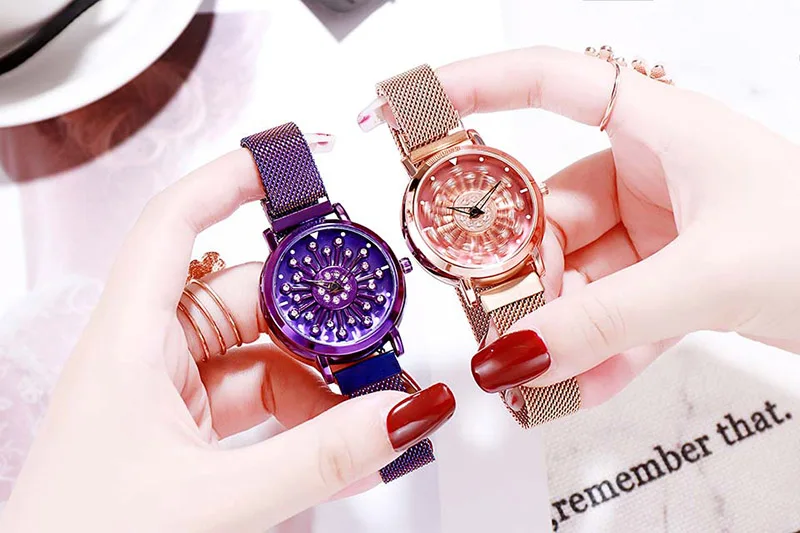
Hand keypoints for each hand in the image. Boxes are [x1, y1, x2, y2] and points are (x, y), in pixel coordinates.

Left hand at [0, 149, 454, 531]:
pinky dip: (306, 419)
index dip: (227, 183)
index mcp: (126, 348)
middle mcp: (146, 361)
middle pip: (243, 298)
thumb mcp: (213, 500)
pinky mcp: (190, 437)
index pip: (171, 227)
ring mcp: (170, 400)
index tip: (290, 167)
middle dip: (314, 318)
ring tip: (369, 410)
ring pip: (260, 357)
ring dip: (319, 381)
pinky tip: (342, 444)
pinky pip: (261, 404)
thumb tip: (399, 414)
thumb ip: (317, 458)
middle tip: (375, 337)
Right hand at [424, 47, 798, 413]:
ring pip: (576, 274)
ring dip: (560, 325)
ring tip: (543, 372)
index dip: (475, 86)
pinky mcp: (668, 281)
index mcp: (663, 130)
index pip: (550, 83)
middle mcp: (652, 174)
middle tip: (499, 316)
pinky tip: (579, 386)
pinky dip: (595, 350)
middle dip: (523, 270)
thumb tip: (519, 354)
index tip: (410, 107)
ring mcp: (657, 231)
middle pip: (549, 211)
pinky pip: (610, 314)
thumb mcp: (711, 274)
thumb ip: (607, 320)